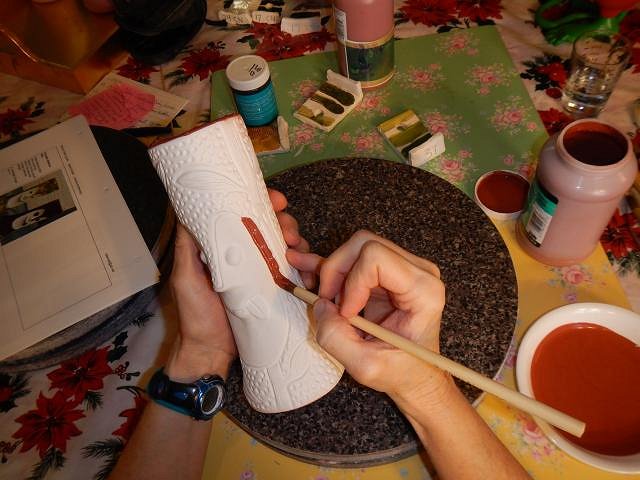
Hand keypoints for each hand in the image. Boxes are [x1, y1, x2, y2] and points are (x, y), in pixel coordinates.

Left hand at [167, 189, 312, 380]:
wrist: (211, 353)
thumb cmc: (195, 316)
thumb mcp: (185, 278)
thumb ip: (188, 249)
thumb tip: (189, 214)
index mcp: (224, 248)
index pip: (245, 217)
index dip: (262, 204)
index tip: (277, 201)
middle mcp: (244, 256)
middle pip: (271, 227)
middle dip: (285, 222)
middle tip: (289, 232)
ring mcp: (261, 273)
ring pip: (286, 246)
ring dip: (297, 242)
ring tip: (297, 248)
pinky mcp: (274, 291)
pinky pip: (294, 272)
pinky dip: (304, 266)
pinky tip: (307, 268)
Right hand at [288, 230, 449, 409]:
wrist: (416, 375)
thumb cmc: (403, 372)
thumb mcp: (367, 366)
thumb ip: (337, 338)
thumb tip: (320, 306)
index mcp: (423, 291)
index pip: (376, 257)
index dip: (351, 283)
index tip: (347, 313)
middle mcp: (417, 272)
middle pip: (363, 244)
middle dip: (336, 272)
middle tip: (328, 303)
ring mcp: (402, 268)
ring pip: (354, 248)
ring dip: (331, 272)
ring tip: (321, 296)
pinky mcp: (386, 272)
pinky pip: (353, 257)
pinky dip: (329, 266)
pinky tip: (306, 267)